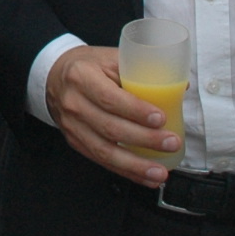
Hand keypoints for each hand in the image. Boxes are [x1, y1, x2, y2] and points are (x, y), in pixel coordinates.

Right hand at [45, 45, 179, 186]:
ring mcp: (73, 126)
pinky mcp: (76, 142)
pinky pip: (101, 161)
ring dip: (135, 165)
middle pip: (110, 127)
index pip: (109, 98)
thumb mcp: (109, 58)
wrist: (54, 76)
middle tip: (171, 143)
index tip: (160, 118)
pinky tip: (145, 177)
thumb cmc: (87, 66)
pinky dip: (126, 172)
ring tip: (160, 171)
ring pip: (104, 151)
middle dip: (144, 140)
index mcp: (82, 77)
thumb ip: (140, 70)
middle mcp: (74, 103)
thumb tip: (179, 87)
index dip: (135, 111)